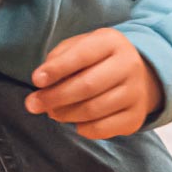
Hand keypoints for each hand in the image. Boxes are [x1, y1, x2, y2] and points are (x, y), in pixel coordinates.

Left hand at [26, 29, 160, 139]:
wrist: (138, 76)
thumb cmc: (98, 60)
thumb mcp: (80, 47)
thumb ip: (59, 58)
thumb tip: (42, 81)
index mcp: (112, 41)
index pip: (82, 54)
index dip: (57, 69)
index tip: (36, 80)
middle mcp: (129, 65)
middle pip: (87, 86)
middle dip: (54, 97)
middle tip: (33, 104)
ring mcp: (136, 92)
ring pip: (93, 110)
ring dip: (65, 114)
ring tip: (52, 112)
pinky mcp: (135, 117)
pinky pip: (102, 129)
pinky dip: (82, 128)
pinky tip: (76, 122)